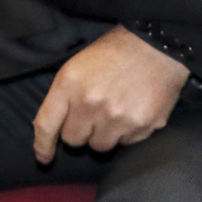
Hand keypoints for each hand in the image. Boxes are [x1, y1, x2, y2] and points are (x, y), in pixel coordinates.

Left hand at [31, 25, 188, 163]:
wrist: (158, 43)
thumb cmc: (115, 52)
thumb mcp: (79, 64)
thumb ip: (64, 96)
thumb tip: (54, 128)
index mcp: (70, 84)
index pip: (46, 124)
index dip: (43, 146)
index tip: (44, 158)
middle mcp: (91, 103)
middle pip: (74, 140)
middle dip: (82, 130)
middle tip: (95, 113)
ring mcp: (117, 116)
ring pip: (100, 146)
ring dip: (105, 133)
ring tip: (117, 110)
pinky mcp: (142, 125)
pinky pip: (126, 143)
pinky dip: (128, 132)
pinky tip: (134, 110)